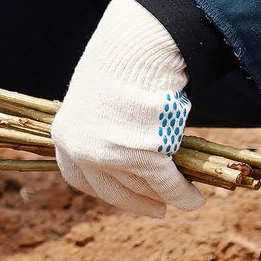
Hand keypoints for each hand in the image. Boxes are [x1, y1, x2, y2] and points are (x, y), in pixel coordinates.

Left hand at [51, 0, 204, 217]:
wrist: (134, 49)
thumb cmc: (117, 64)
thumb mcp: (94, 98)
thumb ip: (99, 124)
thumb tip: (120, 142)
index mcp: (65, 136)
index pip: (78, 177)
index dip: (102, 189)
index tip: (122, 196)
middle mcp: (83, 152)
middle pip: (110, 191)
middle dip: (136, 203)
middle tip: (156, 211)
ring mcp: (113, 158)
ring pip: (142, 188)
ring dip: (164, 198)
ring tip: (185, 198)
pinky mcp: (145, 158)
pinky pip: (169, 186)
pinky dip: (184, 196)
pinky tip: (195, 199)